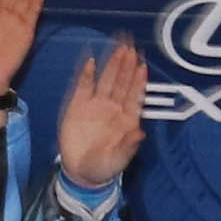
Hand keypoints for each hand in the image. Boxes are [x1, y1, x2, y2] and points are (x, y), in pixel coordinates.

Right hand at [57, 43, 148, 188]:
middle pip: (122, 81)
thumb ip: (129, 146)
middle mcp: (113, 109)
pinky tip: (91, 63)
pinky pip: (84, 87)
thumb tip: (140, 133)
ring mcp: (96, 106)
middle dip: (127, 64)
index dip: (139, 80)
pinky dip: (87, 74)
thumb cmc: (103, 167)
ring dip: (113, 64)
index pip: (134, 94)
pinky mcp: (78, 107)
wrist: (81, 173)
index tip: (142, 65)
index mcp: (126, 120)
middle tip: (131, 47)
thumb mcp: (119, 160)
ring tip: (118, 49)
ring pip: (106, 80)